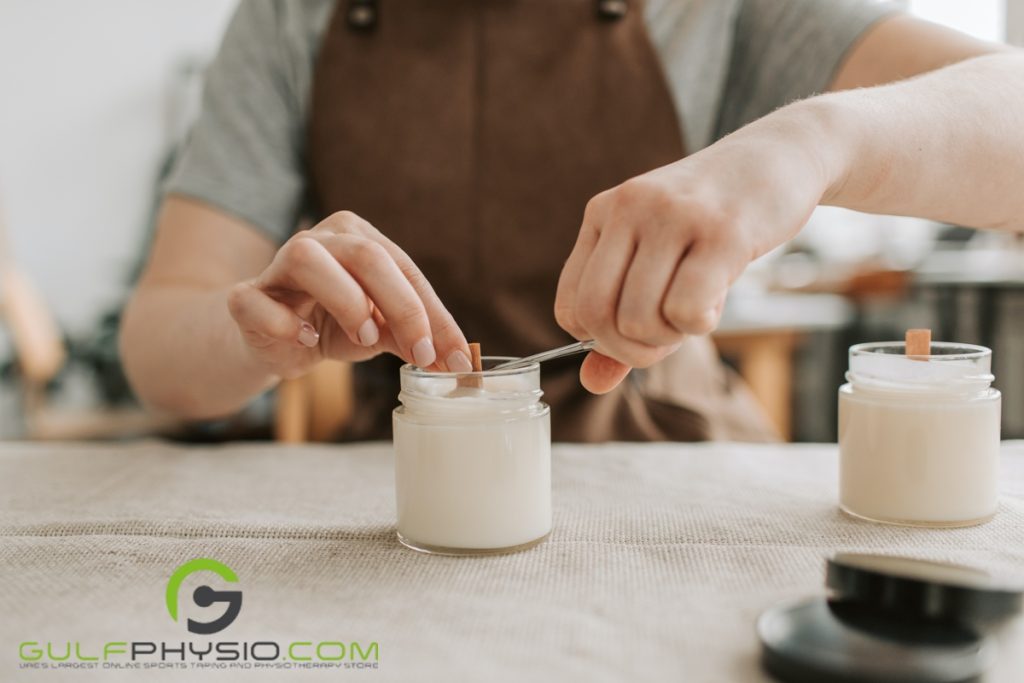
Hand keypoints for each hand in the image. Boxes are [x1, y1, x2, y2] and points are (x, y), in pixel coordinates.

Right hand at [226, 211, 471, 378]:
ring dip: (346, 301)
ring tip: (365, 338)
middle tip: (422, 353)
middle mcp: (321, 239)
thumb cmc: (333, 325)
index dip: (435, 316)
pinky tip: (304, 339)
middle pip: (366, 256)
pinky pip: (256, 300)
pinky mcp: (246, 297)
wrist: (273, 340)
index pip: (405, 270)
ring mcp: (277, 264)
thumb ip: (410, 338)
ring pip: (308, 259)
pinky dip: (284, 323)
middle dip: (403, 307)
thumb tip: (452, 359)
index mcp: (359, 238)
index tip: (456, 357)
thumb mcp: (380, 331)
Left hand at [555, 111, 830, 392]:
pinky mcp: (722, 232)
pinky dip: (700, 325)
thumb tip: (591, 383)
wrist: (781, 155)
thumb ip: (622, 321)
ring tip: (696, 310)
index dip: (601, 341)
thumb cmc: (713, 219)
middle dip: (632, 349)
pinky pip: (687, 310)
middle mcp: (628, 209)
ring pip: (640, 318)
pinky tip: (717, 301)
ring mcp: (673, 217)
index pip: (570, 307)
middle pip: (598, 316)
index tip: (636, 335)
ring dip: (671, 336)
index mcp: (602, 213)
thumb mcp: (657, 257)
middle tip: (668, 337)